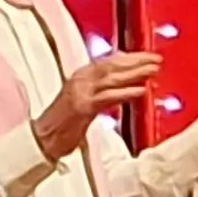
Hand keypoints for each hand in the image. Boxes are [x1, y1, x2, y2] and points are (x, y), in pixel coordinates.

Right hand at [33, 50, 159, 159]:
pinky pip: (107, 97)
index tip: (147, 56)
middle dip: (135, 61)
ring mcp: (80, 92)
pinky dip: (125, 93)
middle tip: (155, 59)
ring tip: (152, 71)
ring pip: (111, 78)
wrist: (42, 140)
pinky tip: (140, 91)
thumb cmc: (62, 124)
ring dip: (134, 73)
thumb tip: (121, 78)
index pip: (108, 61)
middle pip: (111, 65)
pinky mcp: (82, 107)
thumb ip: (101, 87)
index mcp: (80, 76)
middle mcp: (80, 80)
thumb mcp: (84, 99)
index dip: (129, 57)